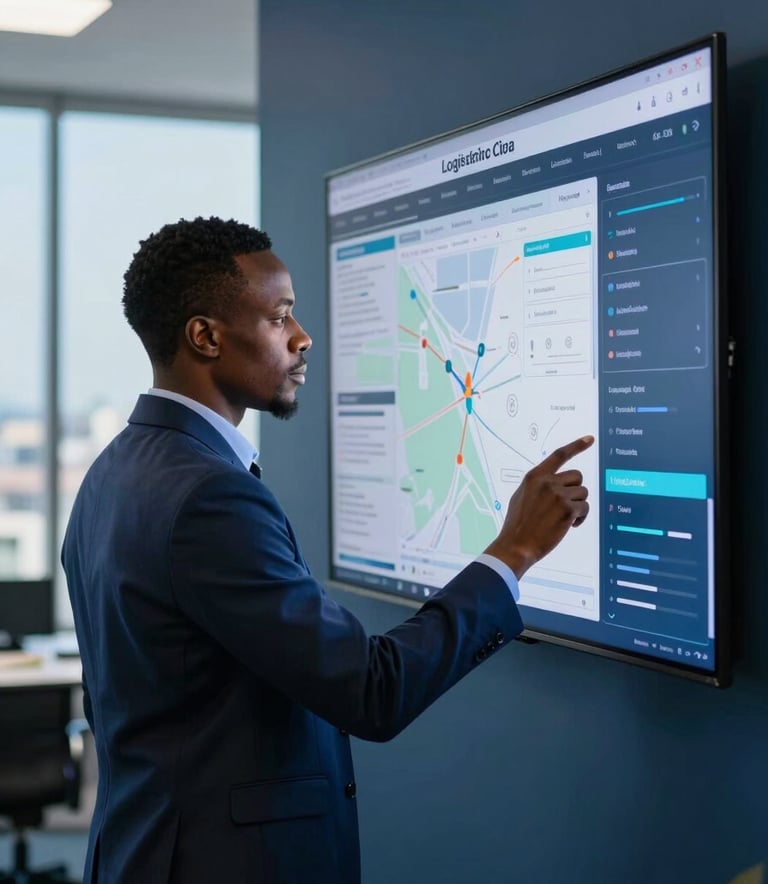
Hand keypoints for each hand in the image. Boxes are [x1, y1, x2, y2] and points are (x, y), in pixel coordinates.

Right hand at [483, 435, 593, 578]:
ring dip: (577, 506)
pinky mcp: (567, 509)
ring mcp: (557, 495)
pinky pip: (585, 508)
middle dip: (575, 490)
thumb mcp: (522, 496)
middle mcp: (547, 482)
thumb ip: (539, 486)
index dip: (577, 446)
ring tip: (564, 518)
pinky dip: (580, 518)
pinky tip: (569, 525)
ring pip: (582, 493)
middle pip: (577, 476)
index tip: (590, 439)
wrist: (516, 545)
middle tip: (566, 505)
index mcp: (535, 476)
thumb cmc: (518, 525)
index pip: (559, 455)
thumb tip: (556, 483)